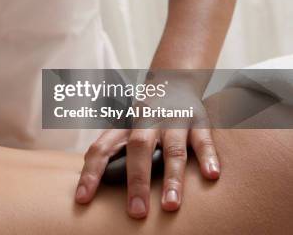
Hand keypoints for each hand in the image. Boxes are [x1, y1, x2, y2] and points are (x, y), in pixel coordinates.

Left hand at [75, 126, 219, 218]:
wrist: (173, 81)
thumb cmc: (143, 118)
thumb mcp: (124, 129)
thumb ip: (114, 154)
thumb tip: (94, 188)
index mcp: (122, 126)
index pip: (100, 149)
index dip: (90, 173)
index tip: (82, 199)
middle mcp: (146, 121)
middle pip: (138, 149)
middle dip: (136, 181)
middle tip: (136, 212)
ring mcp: (172, 120)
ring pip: (172, 149)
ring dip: (172, 178)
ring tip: (171, 205)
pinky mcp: (198, 121)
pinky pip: (203, 140)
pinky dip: (208, 157)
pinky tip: (211, 175)